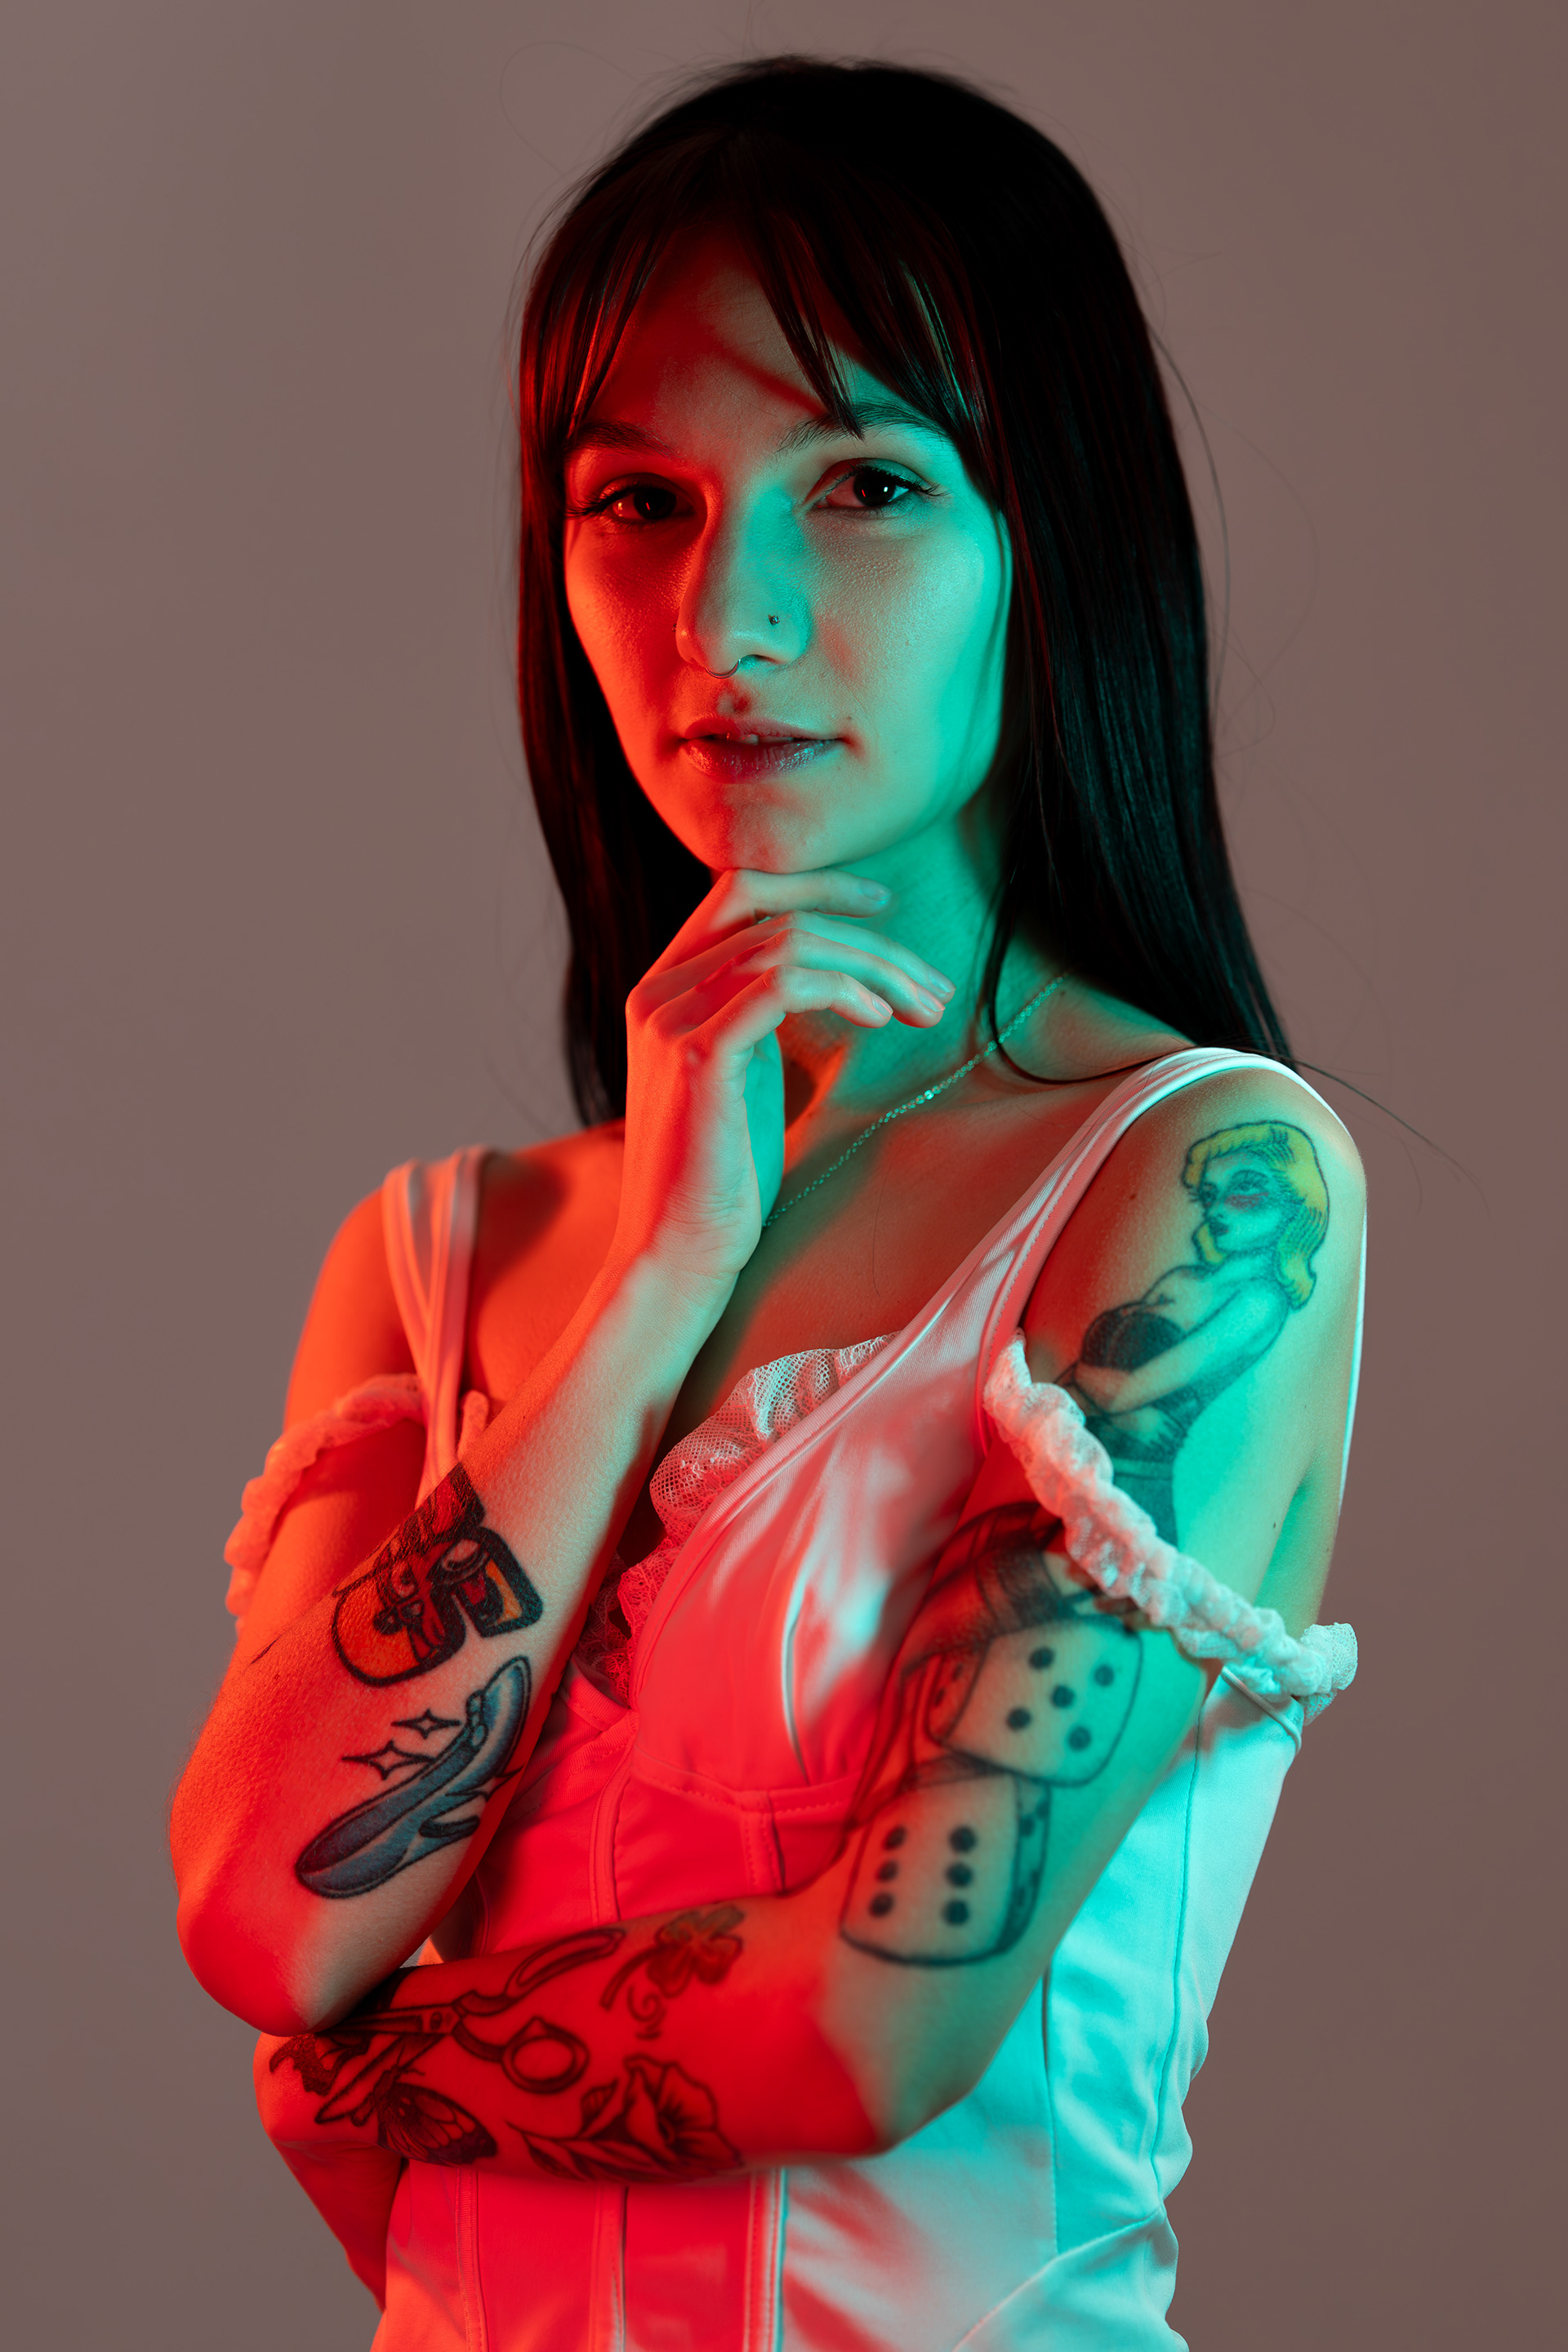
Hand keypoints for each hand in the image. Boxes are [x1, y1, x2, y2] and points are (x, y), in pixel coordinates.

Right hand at [610, 869, 952, 1293]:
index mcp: (666, 987)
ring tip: (924, 1007)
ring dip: (873, 967)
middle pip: (777, 913)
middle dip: (869, 939)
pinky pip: (781, 985)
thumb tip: (829, 975)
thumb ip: (759, 1013)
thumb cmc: (722, 1175)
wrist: (676, 1252)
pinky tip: (880, 1019)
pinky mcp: (698, 1057)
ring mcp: (673, 1020)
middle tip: (932, 983)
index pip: (739, 891)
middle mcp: (659, 990)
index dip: (817, 882)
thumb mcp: (744, 1073)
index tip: (884, 902)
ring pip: (789, 943)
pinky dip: (842, 990)